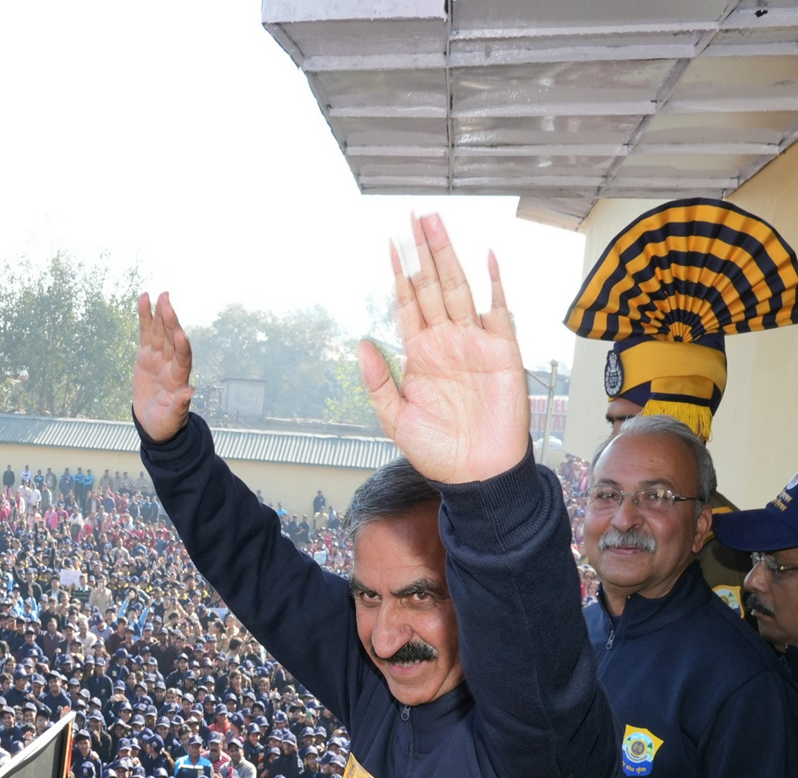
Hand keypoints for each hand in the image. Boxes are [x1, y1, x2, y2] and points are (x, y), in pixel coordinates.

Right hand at [131, 293, 194, 442]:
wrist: (154, 423)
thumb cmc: (165, 424)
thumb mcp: (171, 419)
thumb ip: (180, 405)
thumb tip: (190, 391)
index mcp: (179, 379)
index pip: (183, 359)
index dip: (182, 347)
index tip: (180, 334)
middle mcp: (171, 364)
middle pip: (172, 339)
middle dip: (171, 322)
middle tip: (167, 303)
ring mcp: (159, 358)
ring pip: (161, 332)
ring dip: (161, 313)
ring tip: (161, 295)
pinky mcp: (146, 355)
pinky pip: (146, 332)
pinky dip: (145, 316)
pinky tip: (144, 298)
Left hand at [358, 213, 526, 484]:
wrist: (477, 474)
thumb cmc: (438, 451)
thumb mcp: (394, 418)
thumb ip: (377, 381)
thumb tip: (361, 342)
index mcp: (420, 355)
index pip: (407, 304)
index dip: (398, 274)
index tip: (389, 244)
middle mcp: (446, 342)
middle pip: (432, 286)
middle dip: (423, 251)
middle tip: (414, 217)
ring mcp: (474, 343)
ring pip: (459, 288)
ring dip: (448, 256)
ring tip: (436, 224)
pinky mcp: (502, 351)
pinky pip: (499, 311)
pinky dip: (494, 283)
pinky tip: (485, 257)